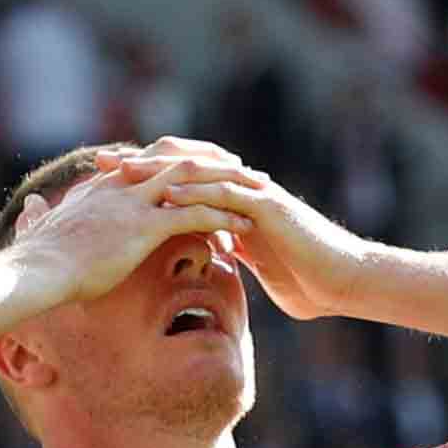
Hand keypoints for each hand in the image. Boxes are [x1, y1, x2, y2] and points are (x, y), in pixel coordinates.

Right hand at [9, 154, 261, 303]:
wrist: (35, 272)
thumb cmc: (35, 260)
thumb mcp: (38, 229)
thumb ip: (40, 215)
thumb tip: (30, 207)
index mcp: (104, 185)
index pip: (151, 161)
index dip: (182, 161)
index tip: (207, 166)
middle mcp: (123, 186)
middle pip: (178, 160)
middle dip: (215, 162)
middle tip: (245, 170)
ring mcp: (135, 204)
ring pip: (193, 181)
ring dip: (228, 184)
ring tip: (257, 192)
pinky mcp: (144, 227)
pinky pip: (194, 215)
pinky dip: (223, 217)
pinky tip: (244, 227)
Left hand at [99, 139, 368, 319]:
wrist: (345, 283)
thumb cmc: (310, 283)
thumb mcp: (261, 270)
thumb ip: (239, 260)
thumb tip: (221, 265)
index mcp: (236, 208)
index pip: (185, 186)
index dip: (147, 183)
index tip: (108, 185)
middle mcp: (243, 194)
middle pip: (185, 170)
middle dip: (142, 166)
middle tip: (102, 164)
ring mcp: (257, 197)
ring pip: (202, 173)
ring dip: (160, 170)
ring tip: (123, 170)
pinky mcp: (270, 208)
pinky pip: (227, 194)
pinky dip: (197, 190)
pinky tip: (168, 191)